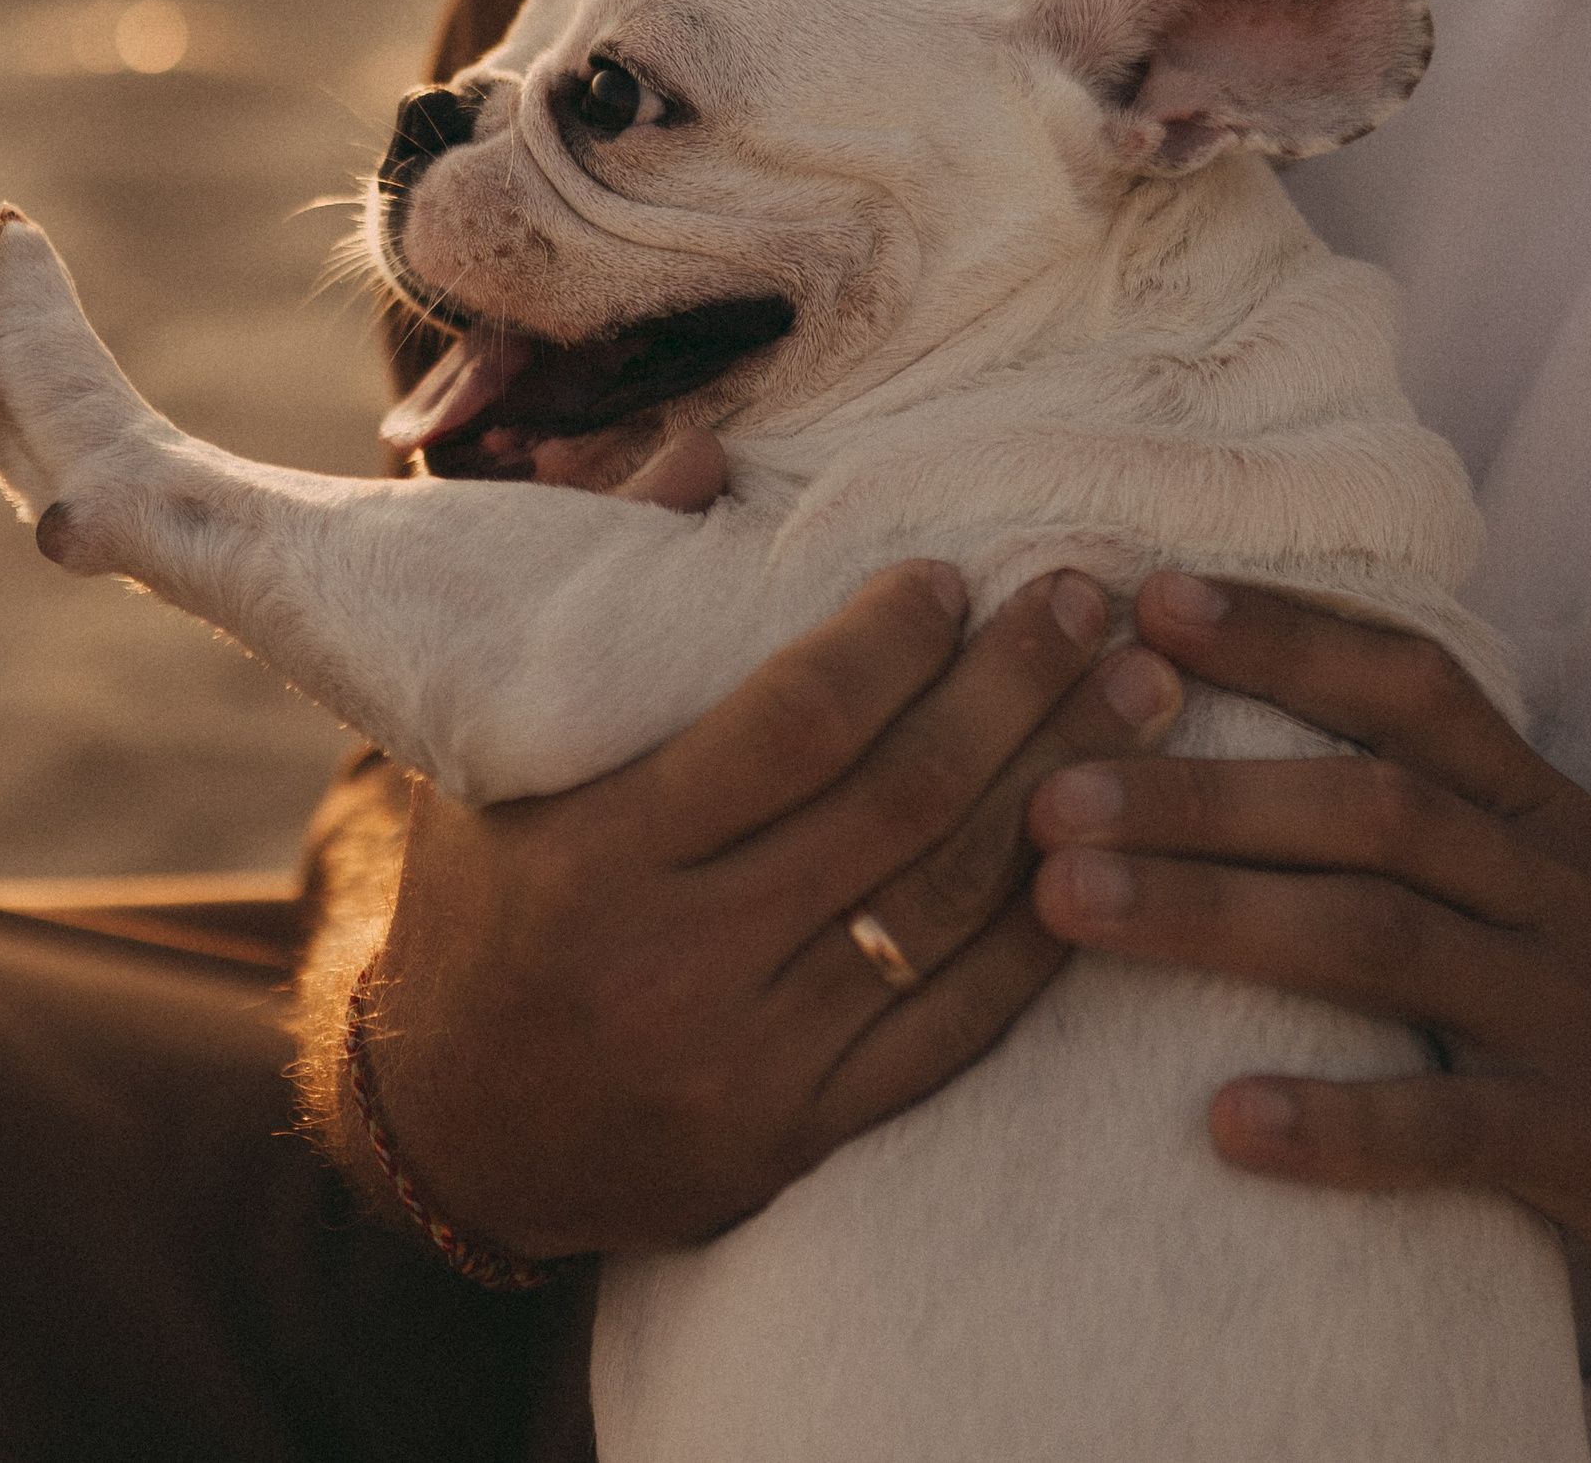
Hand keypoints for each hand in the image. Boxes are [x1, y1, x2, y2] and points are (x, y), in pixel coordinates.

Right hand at [363, 564, 1182, 1258]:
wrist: (449, 1133)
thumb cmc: (477, 904)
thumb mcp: (497, 746)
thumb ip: (598, 587)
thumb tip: (708, 452)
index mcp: (600, 850)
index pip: (790, 726)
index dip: (889, 643)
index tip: (949, 576)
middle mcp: (680, 960)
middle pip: (895, 807)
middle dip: (1011, 692)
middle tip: (1088, 604)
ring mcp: (750, 1062)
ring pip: (945, 913)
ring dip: (1057, 790)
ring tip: (1140, 699)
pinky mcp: (804, 1138)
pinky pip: (955, 1031)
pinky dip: (1039, 933)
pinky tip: (1103, 847)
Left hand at [1027, 574, 1590, 1317]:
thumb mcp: (1542, 880)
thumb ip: (1415, 809)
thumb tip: (1210, 731)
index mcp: (1539, 812)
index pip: (1410, 688)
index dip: (1284, 635)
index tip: (1147, 599)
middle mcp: (1555, 890)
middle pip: (1368, 808)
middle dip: (1197, 790)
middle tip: (1044, 789)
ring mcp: (1574, 1014)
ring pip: (1384, 941)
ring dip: (1214, 914)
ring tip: (1068, 902)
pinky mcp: (1589, 1143)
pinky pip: (1457, 1127)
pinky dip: (1340, 1121)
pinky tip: (1225, 1121)